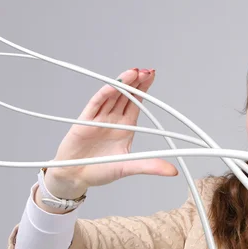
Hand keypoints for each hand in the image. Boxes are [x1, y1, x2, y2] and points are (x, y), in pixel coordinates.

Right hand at [46, 68, 177, 195]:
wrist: (74, 177)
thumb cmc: (99, 170)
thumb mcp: (128, 168)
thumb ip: (150, 166)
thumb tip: (173, 171)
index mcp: (125, 127)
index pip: (136, 102)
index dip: (144, 88)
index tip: (152, 75)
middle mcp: (113, 119)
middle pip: (126, 95)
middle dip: (136, 82)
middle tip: (147, 71)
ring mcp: (99, 118)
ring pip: (112, 95)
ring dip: (122, 83)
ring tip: (134, 72)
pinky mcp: (85, 121)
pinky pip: (95, 104)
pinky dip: (104, 95)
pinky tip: (113, 86)